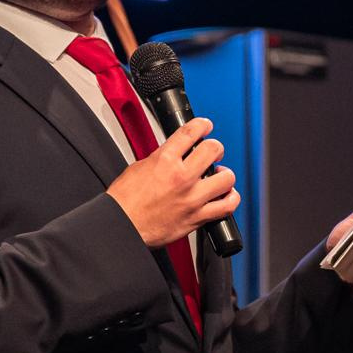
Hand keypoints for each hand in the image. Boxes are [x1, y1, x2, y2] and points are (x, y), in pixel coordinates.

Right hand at [106, 116, 239, 247]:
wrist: (122, 227)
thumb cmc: (125, 202)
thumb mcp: (139, 168)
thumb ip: (161, 158)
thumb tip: (174, 154)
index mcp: (165, 161)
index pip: (191, 132)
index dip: (202, 125)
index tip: (205, 126)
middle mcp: (181, 177)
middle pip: (213, 149)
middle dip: (215, 148)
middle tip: (213, 151)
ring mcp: (192, 198)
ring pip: (226, 178)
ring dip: (225, 174)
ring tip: (220, 175)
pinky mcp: (197, 217)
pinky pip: (226, 207)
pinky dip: (230, 199)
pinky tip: (226, 195)